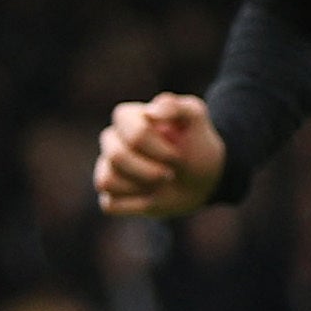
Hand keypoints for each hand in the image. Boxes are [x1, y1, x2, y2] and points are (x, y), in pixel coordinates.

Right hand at [93, 93, 224, 217]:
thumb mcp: (196, 119)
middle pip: (116, 156)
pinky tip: (151, 196)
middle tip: (171, 172)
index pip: (130, 129)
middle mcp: (112, 141)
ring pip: (106, 181)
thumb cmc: (196, 144)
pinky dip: (136, 204)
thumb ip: (177, 107)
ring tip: (162, 182)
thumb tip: (152, 111)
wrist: (204, 178)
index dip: (155, 145)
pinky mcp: (109, 196)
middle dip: (151, 169)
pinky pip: (109, 203)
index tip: (177, 152)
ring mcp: (107, 169)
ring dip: (143, 186)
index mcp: (129, 118)